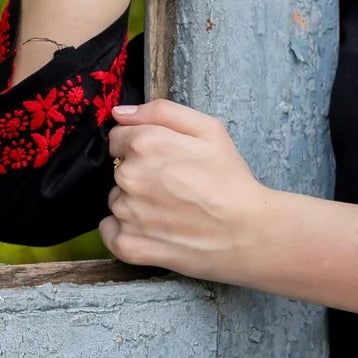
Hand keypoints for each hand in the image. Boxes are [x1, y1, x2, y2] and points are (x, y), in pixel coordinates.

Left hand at [100, 98, 269, 283]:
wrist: (248, 233)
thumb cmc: (231, 180)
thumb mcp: (209, 129)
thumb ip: (162, 111)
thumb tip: (120, 113)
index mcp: (146, 143)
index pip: (118, 137)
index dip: (142, 146)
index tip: (165, 160)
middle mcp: (129, 177)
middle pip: (118, 169)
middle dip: (140, 173)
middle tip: (175, 187)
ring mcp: (126, 213)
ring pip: (117, 200)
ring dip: (134, 203)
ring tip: (171, 210)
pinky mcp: (128, 245)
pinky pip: (109, 231)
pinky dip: (125, 231)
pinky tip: (154, 230)